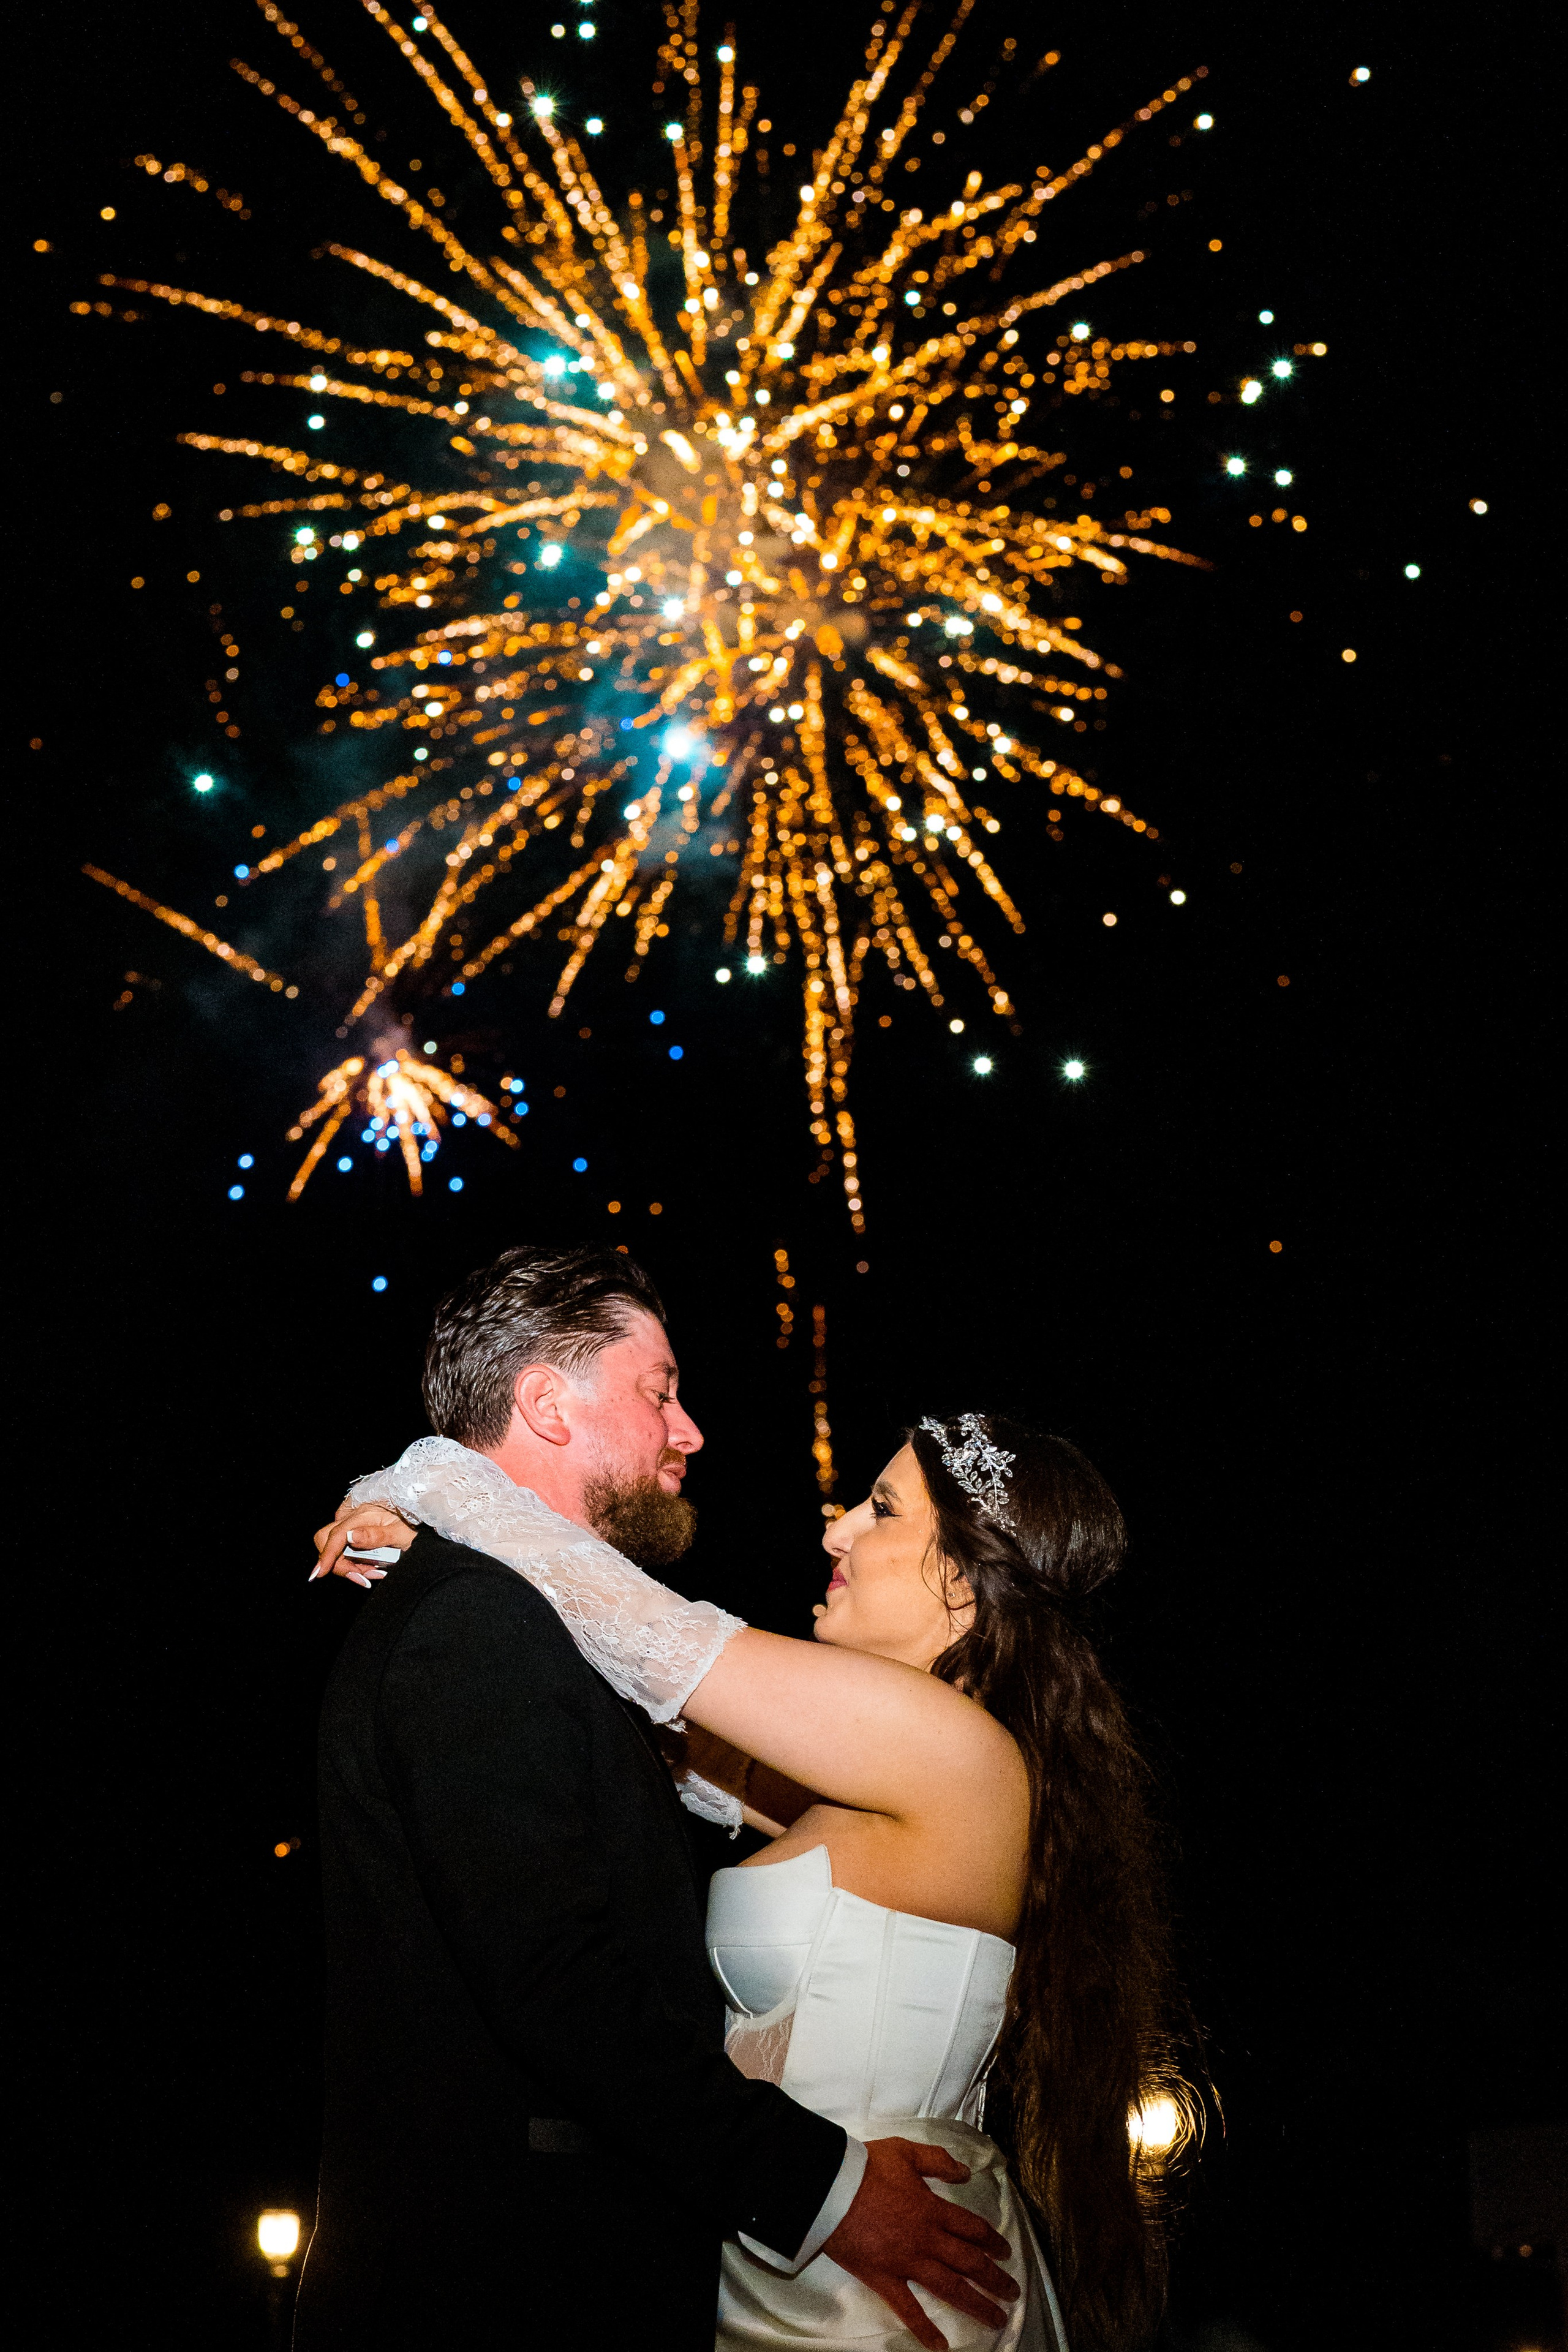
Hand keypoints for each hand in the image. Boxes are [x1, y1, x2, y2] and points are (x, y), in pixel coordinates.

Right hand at [310, 1498, 415, 1585]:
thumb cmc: (414, 1527)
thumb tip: (350, 1536)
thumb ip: (376, 1536)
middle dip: (338, 1563)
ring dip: (352, 1566)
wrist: (422, 1525)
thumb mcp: (401, 1534)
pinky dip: (356, 1563)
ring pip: (336, 1549)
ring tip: (376, 1572)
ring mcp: (353, 1524)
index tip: (319, 1574)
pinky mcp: (354, 1533)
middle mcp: (354, 1516)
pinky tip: (373, 1568)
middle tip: (362, 1576)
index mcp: (363, 1513)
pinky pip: (345, 1551)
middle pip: (327, 1540)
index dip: (326, 1555)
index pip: (336, 1535)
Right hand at [823, 2136, 1017, 2350]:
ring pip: (950, 2288)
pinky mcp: (885, 2280)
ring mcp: (908, 2263)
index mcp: (933, 2209)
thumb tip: (965, 2172)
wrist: (830, 2189)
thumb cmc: (866, 2168)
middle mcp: (927, 2240)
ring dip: (976, 2304)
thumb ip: (937, 2160)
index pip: (972, 2229)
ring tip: (997, 2319)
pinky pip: (908, 2309)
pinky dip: (925, 2329)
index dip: (992, 2241)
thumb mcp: (906, 2151)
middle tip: (1013, 2292)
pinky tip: (940, 2346)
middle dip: (994, 2278)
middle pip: (969, 2262)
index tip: (1006, 2252)